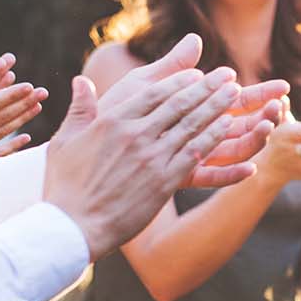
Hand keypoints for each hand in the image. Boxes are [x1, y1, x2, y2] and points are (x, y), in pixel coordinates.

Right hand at [44, 34, 249, 258]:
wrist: (73, 227)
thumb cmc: (64, 186)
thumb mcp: (65, 142)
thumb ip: (80, 109)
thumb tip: (82, 81)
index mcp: (112, 121)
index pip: (154, 92)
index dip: (178, 81)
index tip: (197, 73)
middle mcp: (136, 135)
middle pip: (180, 104)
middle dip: (207, 87)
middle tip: (228, 75)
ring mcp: (152, 158)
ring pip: (193, 124)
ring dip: (217, 106)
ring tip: (236, 92)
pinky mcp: (164, 181)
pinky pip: (196, 153)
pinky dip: (214, 136)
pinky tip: (228, 126)